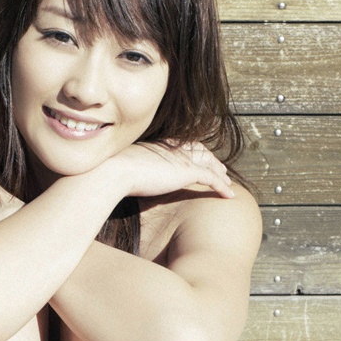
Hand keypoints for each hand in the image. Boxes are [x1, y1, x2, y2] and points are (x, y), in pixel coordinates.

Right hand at [106, 141, 233, 200]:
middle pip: (200, 151)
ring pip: (208, 163)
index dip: (194, 151)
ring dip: (219, 173)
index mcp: (160, 145)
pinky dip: (222, 187)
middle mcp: (173, 148)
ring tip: (227, 183)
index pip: (183, 145)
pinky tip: (229, 196)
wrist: (115, 170)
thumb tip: (122, 178)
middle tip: (220, 170)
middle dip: (211, 160)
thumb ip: (130, 169)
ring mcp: (181, 158)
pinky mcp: (187, 171)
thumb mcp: (123, 166)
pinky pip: (211, 179)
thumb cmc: (112, 171)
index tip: (200, 158)